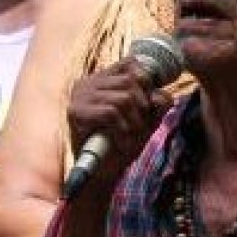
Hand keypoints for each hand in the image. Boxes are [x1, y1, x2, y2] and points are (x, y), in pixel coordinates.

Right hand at [66, 59, 172, 176]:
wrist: (100, 174)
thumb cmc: (121, 144)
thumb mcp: (146, 120)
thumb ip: (156, 104)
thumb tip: (161, 96)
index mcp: (103, 79)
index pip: (129, 62)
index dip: (145, 80)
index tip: (148, 103)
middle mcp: (88, 82)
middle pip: (129, 80)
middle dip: (142, 105)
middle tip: (139, 126)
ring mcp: (79, 95)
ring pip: (122, 98)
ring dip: (134, 121)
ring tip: (130, 136)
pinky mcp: (75, 112)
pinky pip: (110, 113)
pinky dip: (122, 130)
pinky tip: (121, 142)